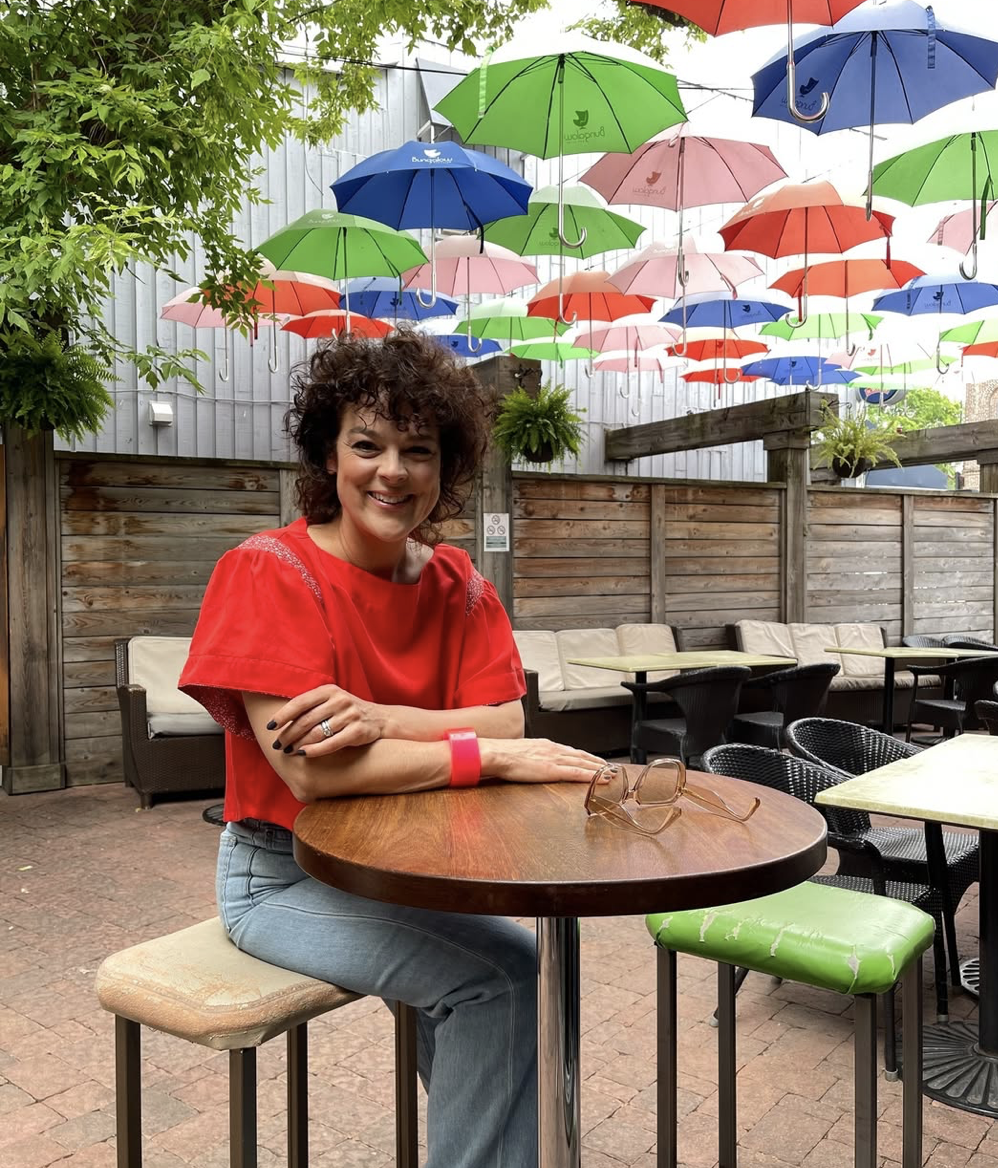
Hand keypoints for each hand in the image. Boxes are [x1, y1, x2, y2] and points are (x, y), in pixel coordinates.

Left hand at [267, 685, 385, 754]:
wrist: (380, 719)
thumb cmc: (347, 712)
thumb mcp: (331, 701)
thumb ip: (310, 706)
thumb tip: (279, 721)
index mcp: (329, 690)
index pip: (300, 702)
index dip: (283, 715)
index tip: (270, 727)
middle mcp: (339, 700)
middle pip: (306, 720)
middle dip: (288, 734)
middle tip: (277, 745)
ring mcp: (350, 715)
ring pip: (316, 733)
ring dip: (298, 744)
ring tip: (288, 752)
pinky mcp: (358, 731)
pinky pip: (331, 743)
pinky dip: (315, 750)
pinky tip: (304, 754)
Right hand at [479, 737, 606, 784]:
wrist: (497, 754)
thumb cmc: (504, 754)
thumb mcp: (522, 751)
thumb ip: (532, 755)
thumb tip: (533, 760)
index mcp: (546, 745)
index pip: (572, 751)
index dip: (587, 757)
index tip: (597, 761)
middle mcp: (554, 750)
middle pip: (582, 756)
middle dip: (598, 763)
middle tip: (612, 768)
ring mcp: (555, 759)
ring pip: (584, 764)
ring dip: (600, 769)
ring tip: (612, 774)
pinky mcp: (553, 770)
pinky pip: (577, 773)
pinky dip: (592, 776)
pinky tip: (601, 779)